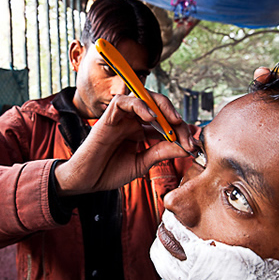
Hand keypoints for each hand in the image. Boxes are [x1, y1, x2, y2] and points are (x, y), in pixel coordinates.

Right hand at [54, 92, 194, 195]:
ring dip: (162, 107)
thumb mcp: (142, 163)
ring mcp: (120, 118)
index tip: (192, 145)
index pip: (165, 123)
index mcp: (141, 131)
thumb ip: (161, 152)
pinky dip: (139, 105)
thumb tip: (185, 146)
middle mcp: (132, 121)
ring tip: (174, 121)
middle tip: (187, 133)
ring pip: (143, 97)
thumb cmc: (109, 172)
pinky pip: (124, 101)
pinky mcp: (108, 117)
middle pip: (158, 106)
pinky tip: (151, 118)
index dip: (181, 131)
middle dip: (175, 117)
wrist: (86, 181)